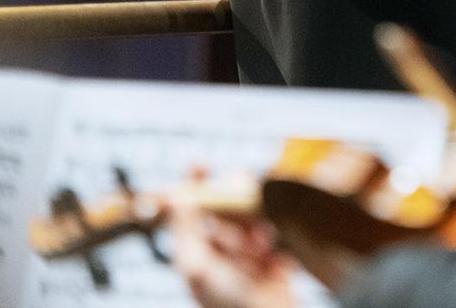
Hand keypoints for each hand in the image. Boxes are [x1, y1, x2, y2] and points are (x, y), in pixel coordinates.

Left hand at [167, 180, 295, 307]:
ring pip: (253, 217)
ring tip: (263, 242)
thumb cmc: (227, 305)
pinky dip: (279, 242)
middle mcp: (221, 253)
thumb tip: (176, 197)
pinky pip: (278, 235)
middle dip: (234, 201)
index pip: (191, 211)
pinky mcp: (274, 263)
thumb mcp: (198, 267)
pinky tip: (277, 260)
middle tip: (243, 199)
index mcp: (197, 254)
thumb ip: (187, 231)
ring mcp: (248, 257)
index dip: (192, 185)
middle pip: (225, 207)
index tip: (197, 162)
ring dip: (258, 222)